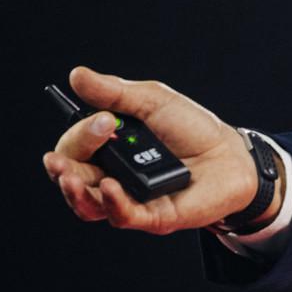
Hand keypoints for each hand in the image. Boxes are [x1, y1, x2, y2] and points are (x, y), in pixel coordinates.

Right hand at [40, 66, 265, 234]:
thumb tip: (78, 75)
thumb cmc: (193, 128)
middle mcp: (112, 176)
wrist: (232, 153)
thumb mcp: (153, 101)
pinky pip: (123, 216)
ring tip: (69, 178)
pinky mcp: (153, 216)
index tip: (104, 120)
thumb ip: (115, 92)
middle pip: (73, 178)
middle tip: (59, 160)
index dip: (80, 136)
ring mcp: (131, 199)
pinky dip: (112, 203)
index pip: (75, 148)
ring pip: (89, 205)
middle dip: (62, 169)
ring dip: (74, 193)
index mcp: (109, 148)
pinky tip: (109, 188)